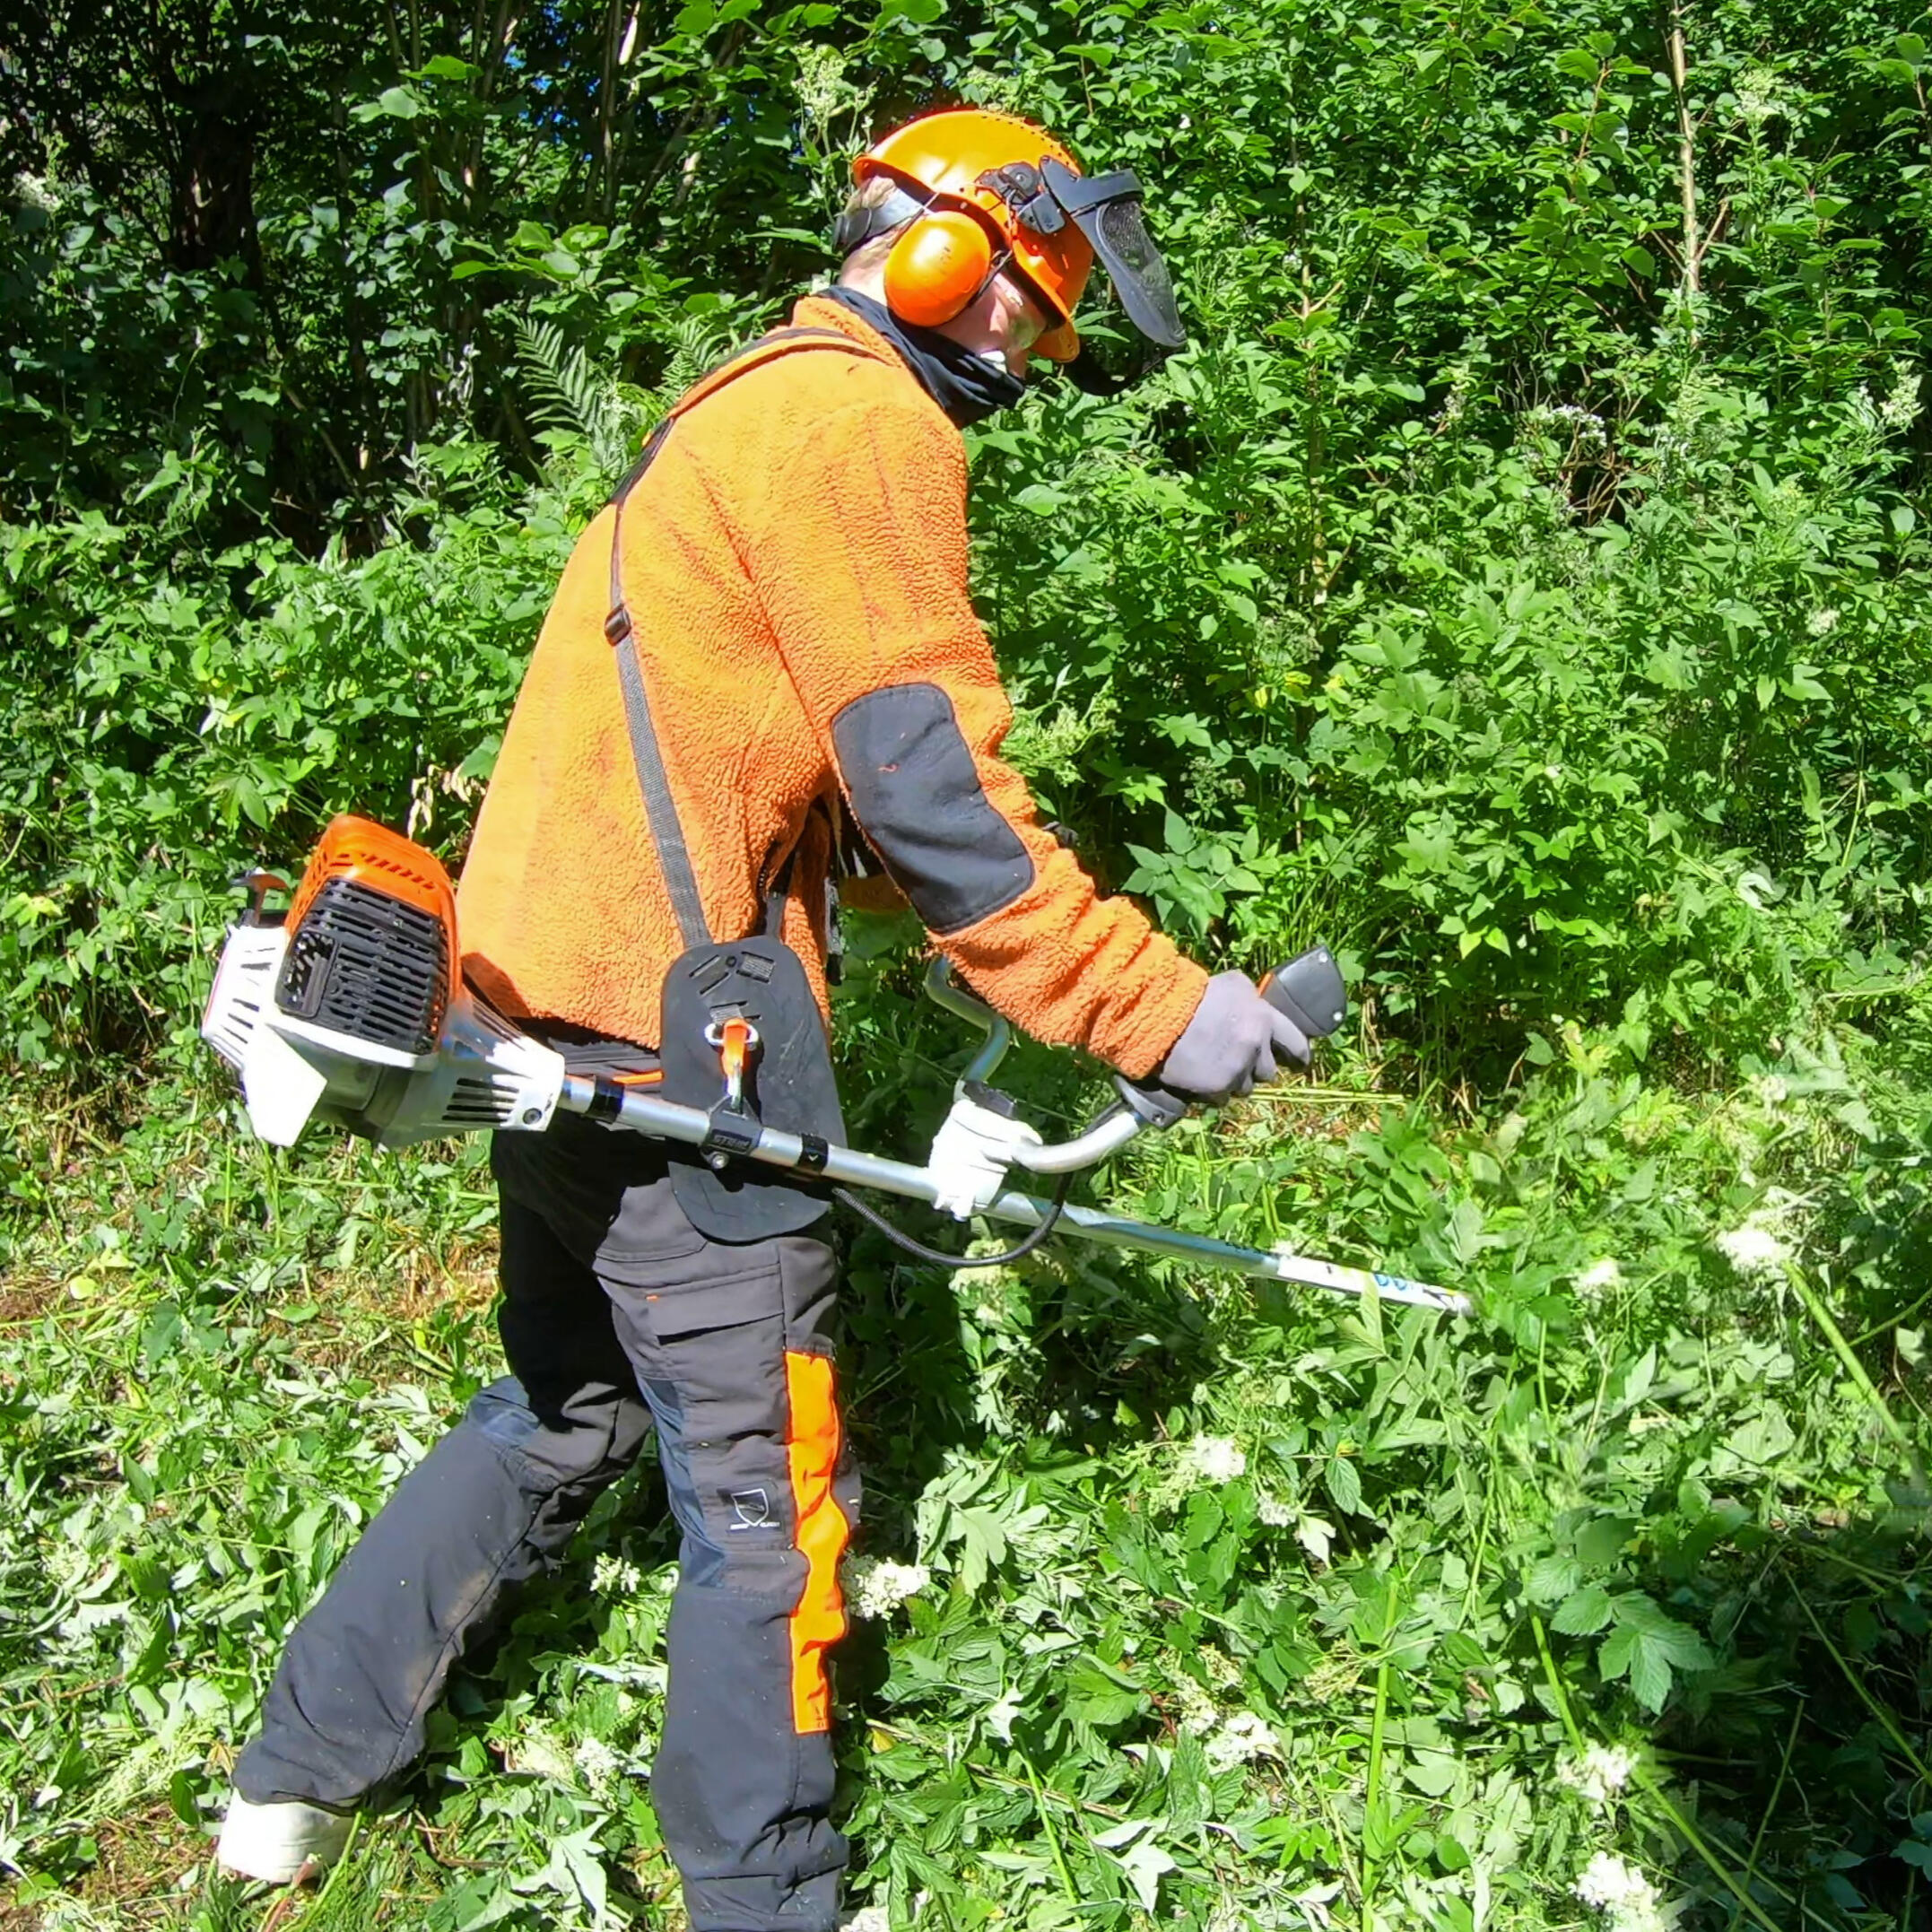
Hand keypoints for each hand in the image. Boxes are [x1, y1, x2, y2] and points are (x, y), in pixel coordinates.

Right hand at [1156, 971, 1310, 1103]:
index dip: (1299, 1055)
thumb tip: (1257, 1007)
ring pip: (1246, 1087)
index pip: (1295, 1042)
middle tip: (1236, 1060)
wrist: (1160, 1014)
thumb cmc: (1193, 993)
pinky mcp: (1218, 1087)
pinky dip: (1213, 1092)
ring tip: (1213, 1067)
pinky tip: (1199, 1077)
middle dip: (1254, 1067)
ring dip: (1234, 1080)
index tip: (1300, 1063)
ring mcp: (1238, 1069)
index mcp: (1264, 1018)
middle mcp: (1256, 1046)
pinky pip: (1222, 1098)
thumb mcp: (1231, 984)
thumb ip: (1251, 999)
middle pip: (1268, 1071)